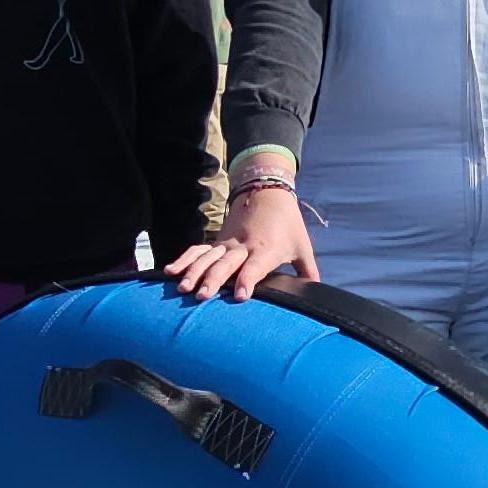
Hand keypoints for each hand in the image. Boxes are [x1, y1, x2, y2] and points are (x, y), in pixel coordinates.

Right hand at [166, 180, 319, 301]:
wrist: (268, 190)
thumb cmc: (288, 223)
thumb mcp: (302, 247)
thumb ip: (308, 273)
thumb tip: (317, 297)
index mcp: (265, 249)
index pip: (255, 267)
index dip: (247, 280)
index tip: (239, 296)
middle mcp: (243, 246)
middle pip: (225, 264)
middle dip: (212, 279)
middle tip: (201, 296)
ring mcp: (227, 243)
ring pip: (207, 257)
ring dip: (193, 272)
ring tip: (182, 287)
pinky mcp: (217, 241)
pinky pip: (198, 250)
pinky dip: (184, 259)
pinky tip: (169, 271)